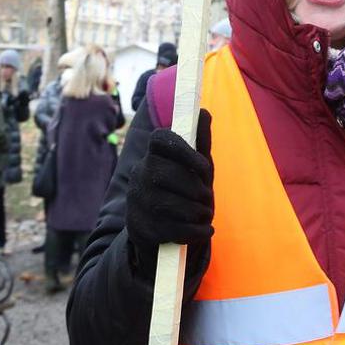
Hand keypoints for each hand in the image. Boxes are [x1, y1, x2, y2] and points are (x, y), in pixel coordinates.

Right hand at [124, 109, 213, 277]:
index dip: (184, 150)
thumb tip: (203, 112)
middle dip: (196, 189)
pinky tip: (204, 231)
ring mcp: (136, 201)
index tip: (204, 167)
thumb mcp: (194, 168)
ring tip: (205, 215)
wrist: (161, 231)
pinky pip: (169, 229)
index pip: (160, 139)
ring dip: (196, 212)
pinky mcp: (139, 227)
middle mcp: (139, 174)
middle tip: (208, 198)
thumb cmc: (182, 191)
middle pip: (167, 175)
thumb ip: (200, 142)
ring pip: (168, 204)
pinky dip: (194, 232)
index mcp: (153, 154)